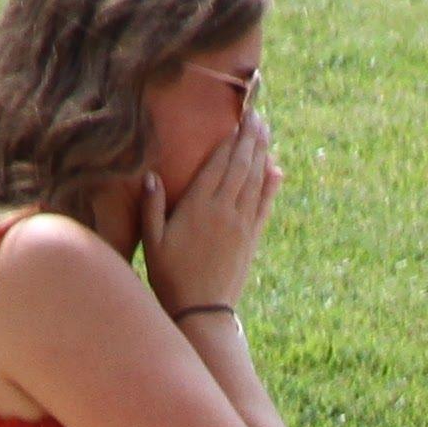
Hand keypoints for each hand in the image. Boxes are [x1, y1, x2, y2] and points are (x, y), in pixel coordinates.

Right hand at [142, 107, 277, 319]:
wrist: (202, 311)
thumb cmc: (169, 277)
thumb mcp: (152, 242)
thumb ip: (152, 206)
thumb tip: (152, 175)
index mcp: (198, 207)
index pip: (218, 164)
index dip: (229, 139)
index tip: (237, 119)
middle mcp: (224, 210)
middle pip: (241, 165)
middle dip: (249, 138)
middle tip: (257, 115)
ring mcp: (241, 224)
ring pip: (255, 180)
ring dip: (261, 154)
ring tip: (266, 131)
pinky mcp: (251, 238)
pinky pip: (264, 204)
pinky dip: (271, 185)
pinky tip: (275, 169)